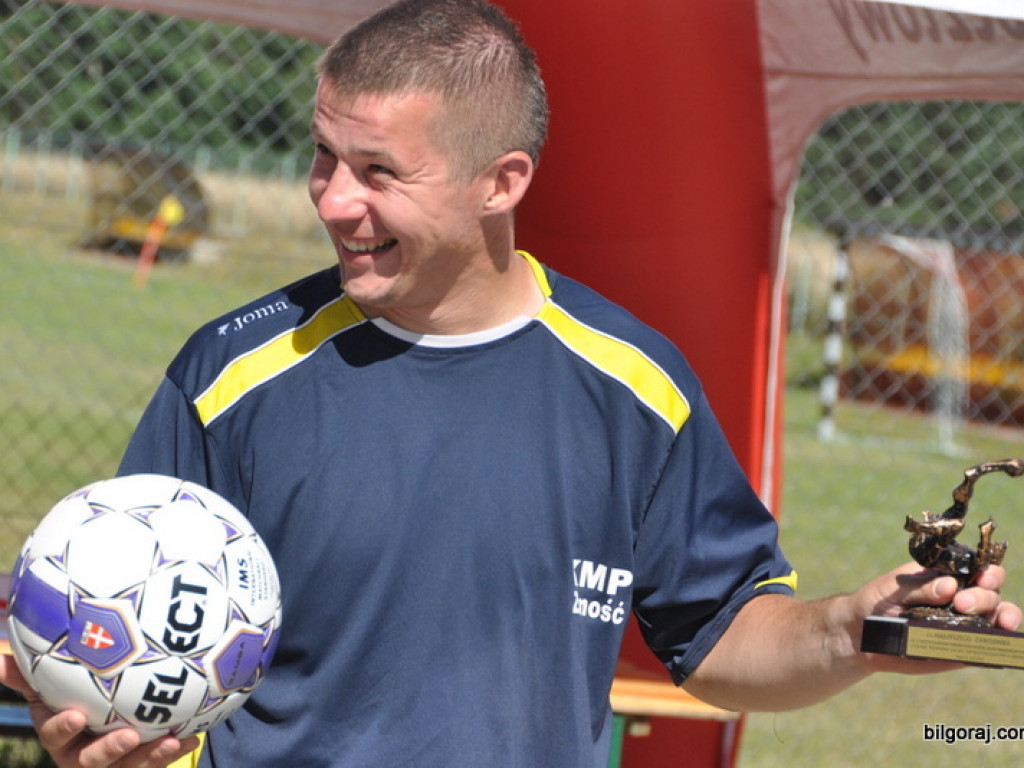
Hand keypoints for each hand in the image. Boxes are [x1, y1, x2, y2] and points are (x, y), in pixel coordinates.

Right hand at [0, 655, 199, 767]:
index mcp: (61, 736)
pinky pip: (158, 762)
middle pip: (92, 761)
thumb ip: (30, 676)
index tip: (76, 715)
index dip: (63, 728)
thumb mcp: (50, 690)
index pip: (55, 735)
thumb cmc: (73, 702)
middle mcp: (84, 755)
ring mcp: (113, 764)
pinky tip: (193, 734)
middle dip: (108, 751)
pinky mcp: (139, 765)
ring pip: (129, 766)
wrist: (105, 727)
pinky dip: (174, 749)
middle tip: (128, 736)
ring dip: (150, 756)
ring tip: (170, 740)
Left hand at [850, 561, 1021, 672]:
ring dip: (1006, 618)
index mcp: (945, 576)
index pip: (976, 569)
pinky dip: (998, 644)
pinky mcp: (960, 648)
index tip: (981, 578)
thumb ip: (920, 587)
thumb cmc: (876, 601)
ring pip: (997, 618)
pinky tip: (1003, 642)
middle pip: (990, 593)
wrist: (862, 634)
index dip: (987, 572)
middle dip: (984, 597)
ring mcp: (963, 624)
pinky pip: (985, 646)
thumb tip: (950, 586)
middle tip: (961, 604)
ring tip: (1002, 623)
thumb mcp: (892, 588)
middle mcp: (960, 597)